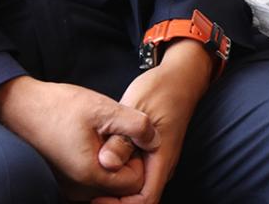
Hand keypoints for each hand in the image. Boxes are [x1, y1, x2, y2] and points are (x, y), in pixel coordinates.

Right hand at [0, 76, 157, 199]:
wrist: (22, 108)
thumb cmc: (59, 107)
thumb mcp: (104, 109)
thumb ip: (135, 126)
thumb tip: (156, 141)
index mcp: (90, 176)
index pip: (135, 183)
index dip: (140, 158)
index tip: (131, 135)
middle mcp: (79, 191)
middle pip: (122, 187)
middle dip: (128, 161)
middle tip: (119, 133)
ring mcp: (70, 188)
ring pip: (109, 183)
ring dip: (115, 162)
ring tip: (106, 134)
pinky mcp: (65, 182)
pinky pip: (95, 179)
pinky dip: (102, 163)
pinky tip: (96, 140)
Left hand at [91, 38, 214, 203]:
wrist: (181, 76)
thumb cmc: (161, 89)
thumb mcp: (137, 109)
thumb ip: (122, 138)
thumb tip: (105, 164)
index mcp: (161, 159)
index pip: (145, 200)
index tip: (95, 199)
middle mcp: (162, 165)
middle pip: (139, 198)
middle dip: (114, 199)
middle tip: (87, 192)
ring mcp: (158, 159)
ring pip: (136, 186)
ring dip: (114, 187)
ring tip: (90, 179)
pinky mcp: (151, 152)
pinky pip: (135, 172)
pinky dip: (118, 173)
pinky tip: (101, 163)